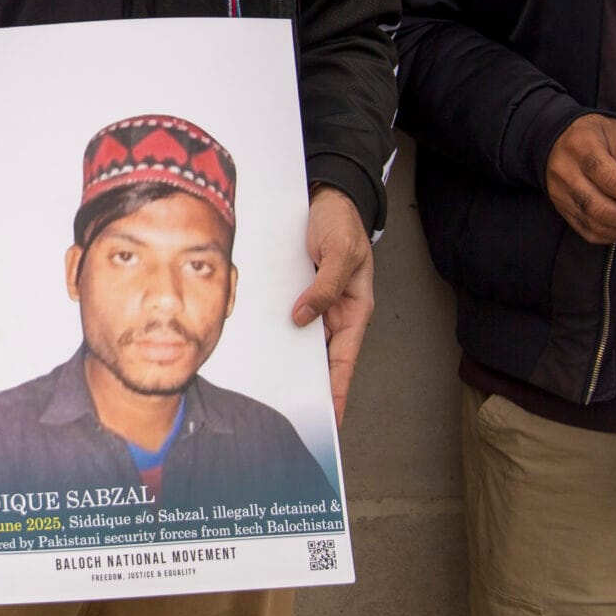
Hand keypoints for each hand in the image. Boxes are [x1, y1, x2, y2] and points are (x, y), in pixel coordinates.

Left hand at [291, 188, 374, 422]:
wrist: (326, 197)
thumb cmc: (342, 223)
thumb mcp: (339, 252)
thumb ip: (324, 287)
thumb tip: (303, 318)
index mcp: (355, 309)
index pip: (345, 360)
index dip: (339, 390)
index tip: (332, 418)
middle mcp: (336, 312)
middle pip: (322, 358)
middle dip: (310, 386)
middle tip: (292, 413)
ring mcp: (318, 305)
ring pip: (303, 341)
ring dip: (289, 360)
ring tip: (271, 389)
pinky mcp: (300, 293)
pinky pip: (289, 319)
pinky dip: (276, 332)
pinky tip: (260, 347)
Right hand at [545, 114, 615, 244]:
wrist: (558, 136)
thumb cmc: (593, 134)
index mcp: (583, 149)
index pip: (611, 180)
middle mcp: (566, 173)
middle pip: (599, 207)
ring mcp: (560, 193)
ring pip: (592, 222)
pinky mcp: (561, 206)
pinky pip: (586, 230)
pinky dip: (609, 234)